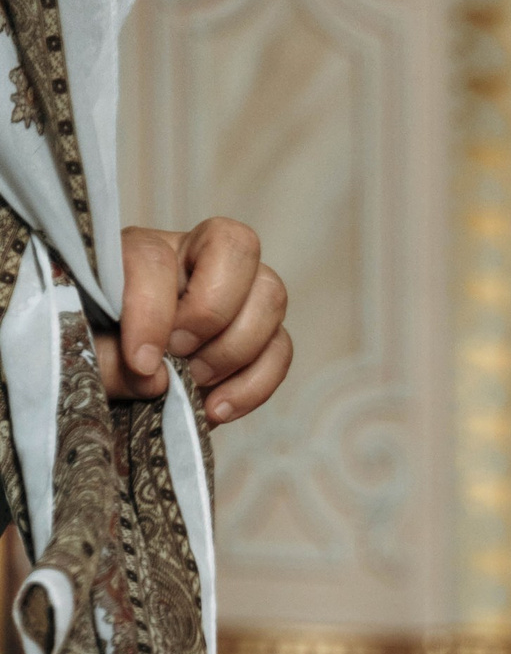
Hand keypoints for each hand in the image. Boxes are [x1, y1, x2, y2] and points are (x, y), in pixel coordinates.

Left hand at [95, 220, 291, 423]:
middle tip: (180, 356)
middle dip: (211, 311)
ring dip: (236, 349)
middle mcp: (194, 259)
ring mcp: (236, 294)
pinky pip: (282, 349)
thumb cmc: (96, 357)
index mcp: (141, 250)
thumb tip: (157, 378)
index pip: (157, 258)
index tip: (142, 363)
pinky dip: (255, 384)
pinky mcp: (260, 336)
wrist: (116, 384)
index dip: (152, 311)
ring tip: (197, 385)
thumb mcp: (84, 356)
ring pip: (271, 294)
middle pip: (237, 245)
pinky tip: (217, 408)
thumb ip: (106, 362)